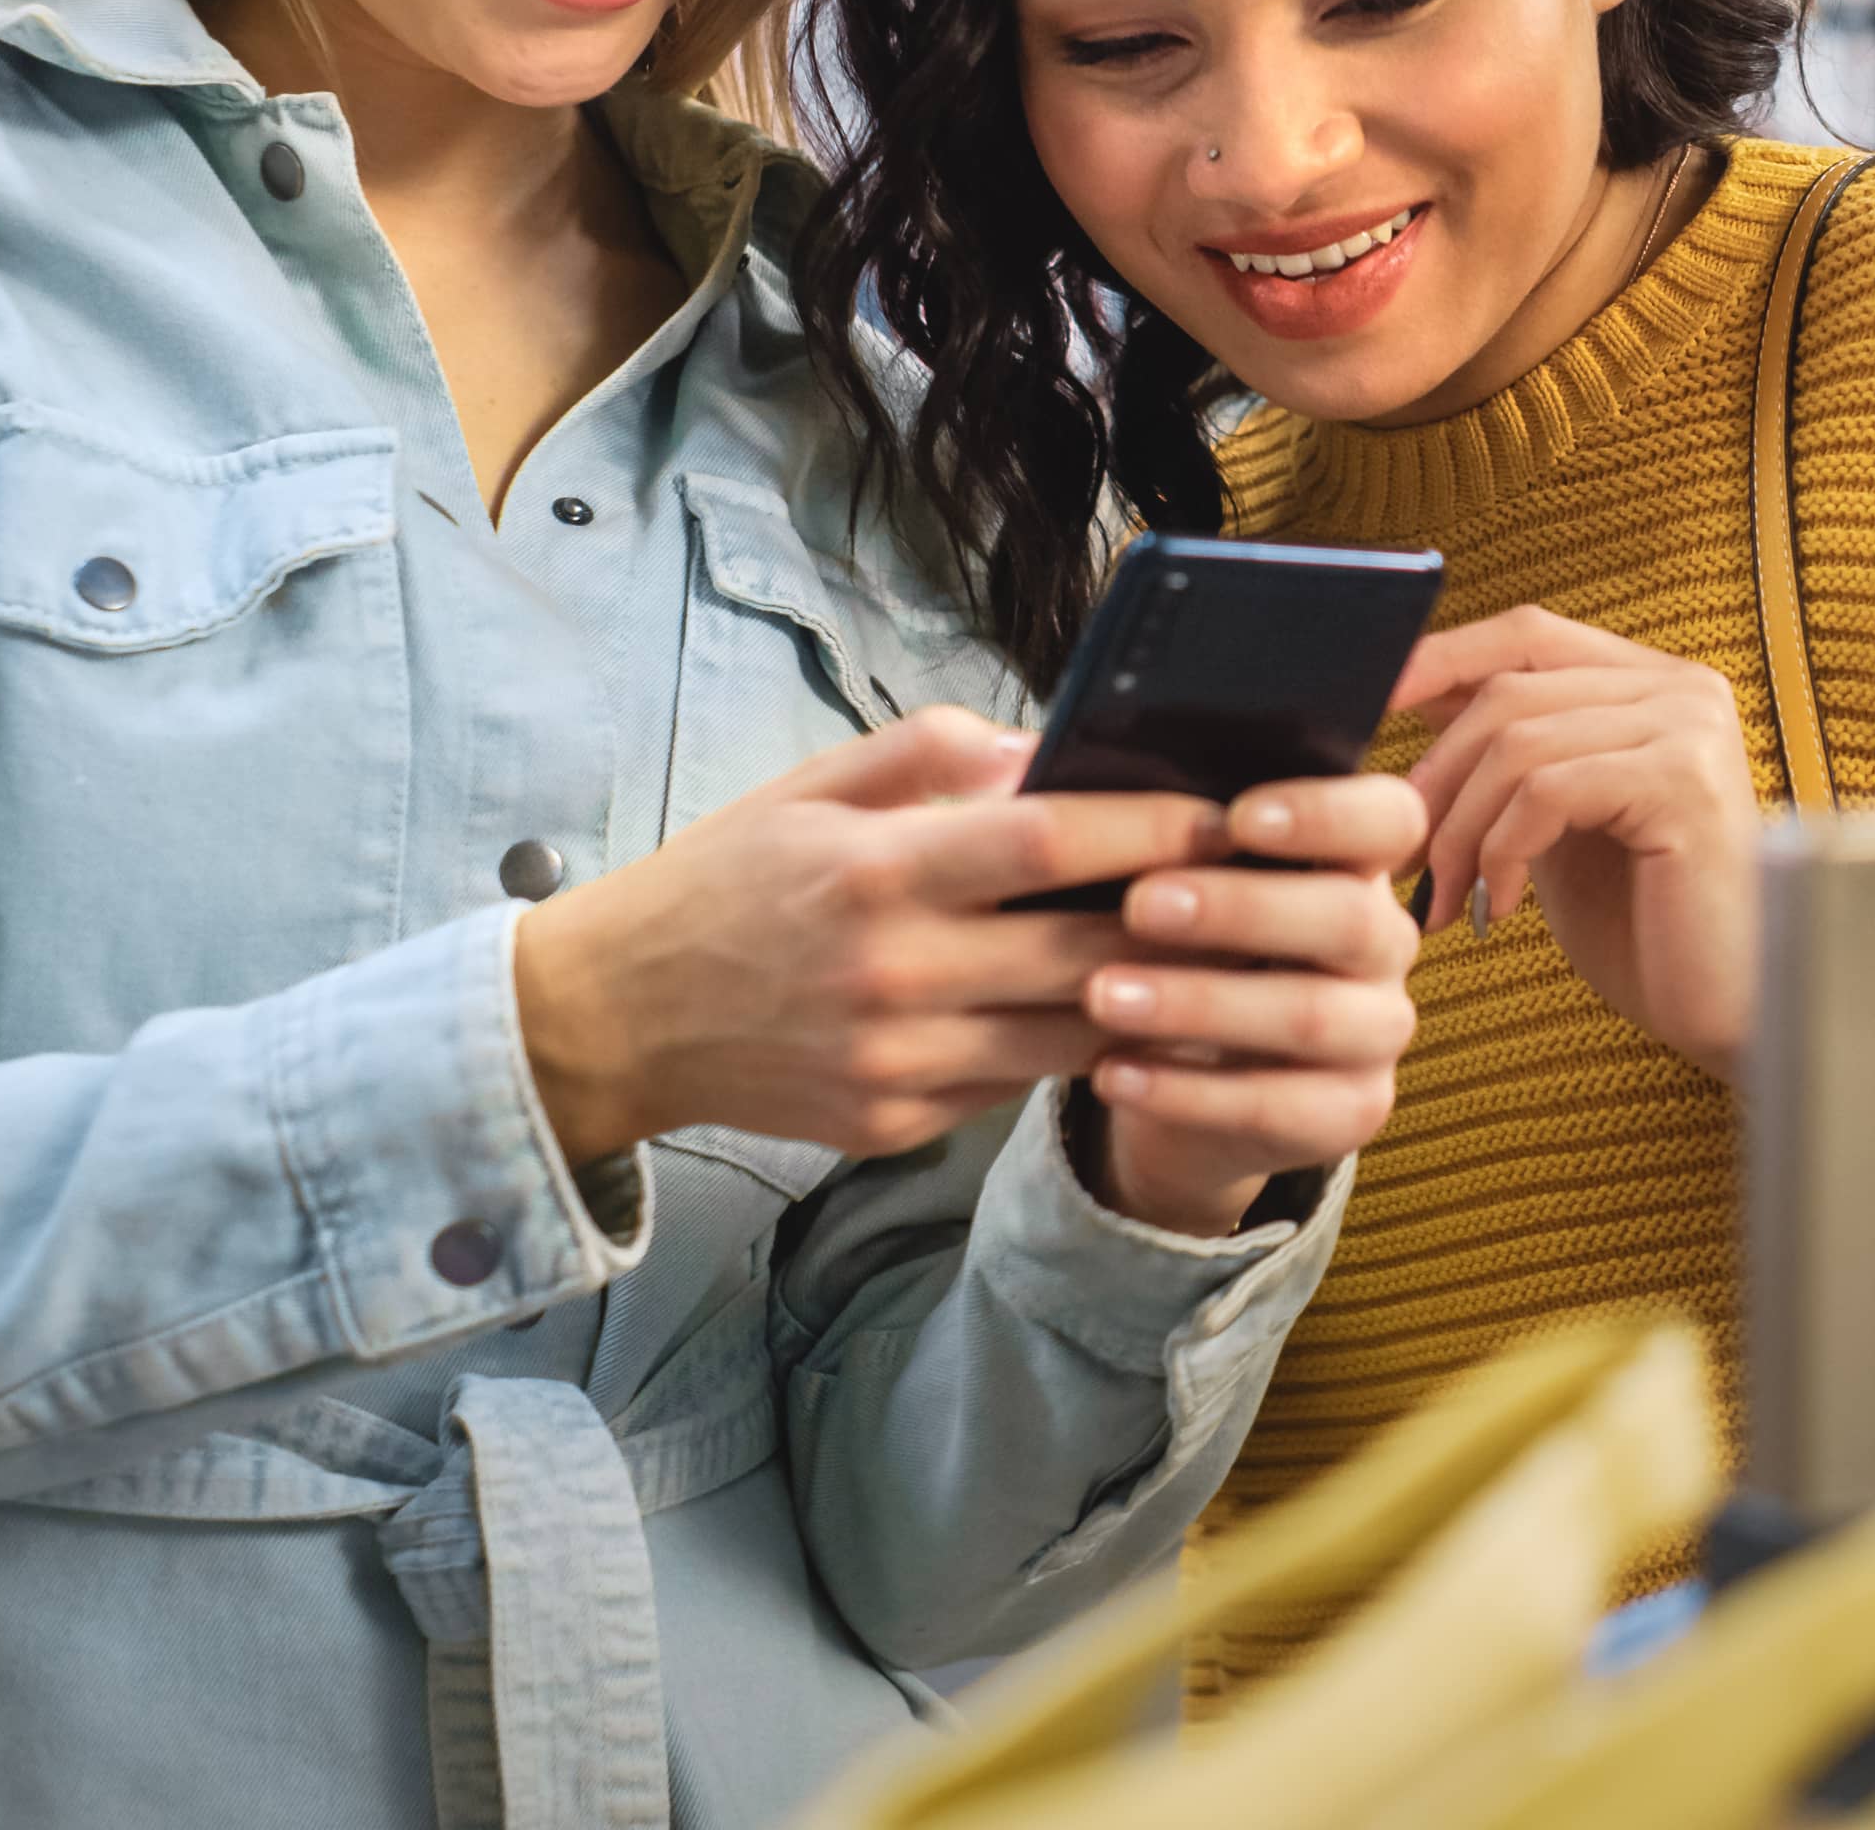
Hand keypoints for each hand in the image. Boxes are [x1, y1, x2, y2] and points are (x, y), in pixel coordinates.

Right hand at [512, 705, 1221, 1168]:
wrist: (617, 1018)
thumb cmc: (728, 880)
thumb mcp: (813, 786)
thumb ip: (935, 752)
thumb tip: (1050, 749)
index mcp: (876, 872)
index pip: (1046, 843)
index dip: (1148, 828)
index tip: (1221, 811)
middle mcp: (893, 976)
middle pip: (1084, 954)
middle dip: (1184, 923)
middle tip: (1257, 891)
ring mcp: (897, 1063)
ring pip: (1072, 1039)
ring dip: (1152, 1000)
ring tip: (1219, 960)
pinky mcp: (894, 1124)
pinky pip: (1015, 1086)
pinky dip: (1074, 1052)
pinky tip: (1125, 1017)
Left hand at [1076, 774, 1429, 1234]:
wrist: (1178, 1072)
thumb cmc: (1168, 939)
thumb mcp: (1169, 875)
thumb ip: (1159, 825)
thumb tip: (1054, 767)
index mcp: (1356, 860)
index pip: (1390, 819)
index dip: (1327, 812)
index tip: (1236, 815)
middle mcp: (1384, 941)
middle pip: (1351, 917)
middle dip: (1242, 908)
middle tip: (1139, 904)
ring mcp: (1377, 1031)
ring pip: (1314, 1016)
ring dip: (1203, 1003)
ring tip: (1103, 995)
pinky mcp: (1352, 1114)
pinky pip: (1283, 1108)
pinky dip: (1189, 1093)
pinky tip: (1110, 1072)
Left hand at [1395, 607, 1762, 1078]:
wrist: (1729, 1012)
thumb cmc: (1643, 928)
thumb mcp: (1557, 825)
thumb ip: (1510, 759)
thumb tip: (1404, 701)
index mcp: (1653, 683)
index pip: (1526, 632)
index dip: (1439, 659)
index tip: (1367, 707)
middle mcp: (1682, 687)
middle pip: (1508, 691)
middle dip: (1435, 779)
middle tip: (1399, 861)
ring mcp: (1689, 726)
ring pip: (1517, 744)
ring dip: (1459, 829)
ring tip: (1446, 899)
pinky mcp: (1683, 780)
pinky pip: (1547, 791)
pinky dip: (1501, 853)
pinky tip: (1498, 910)